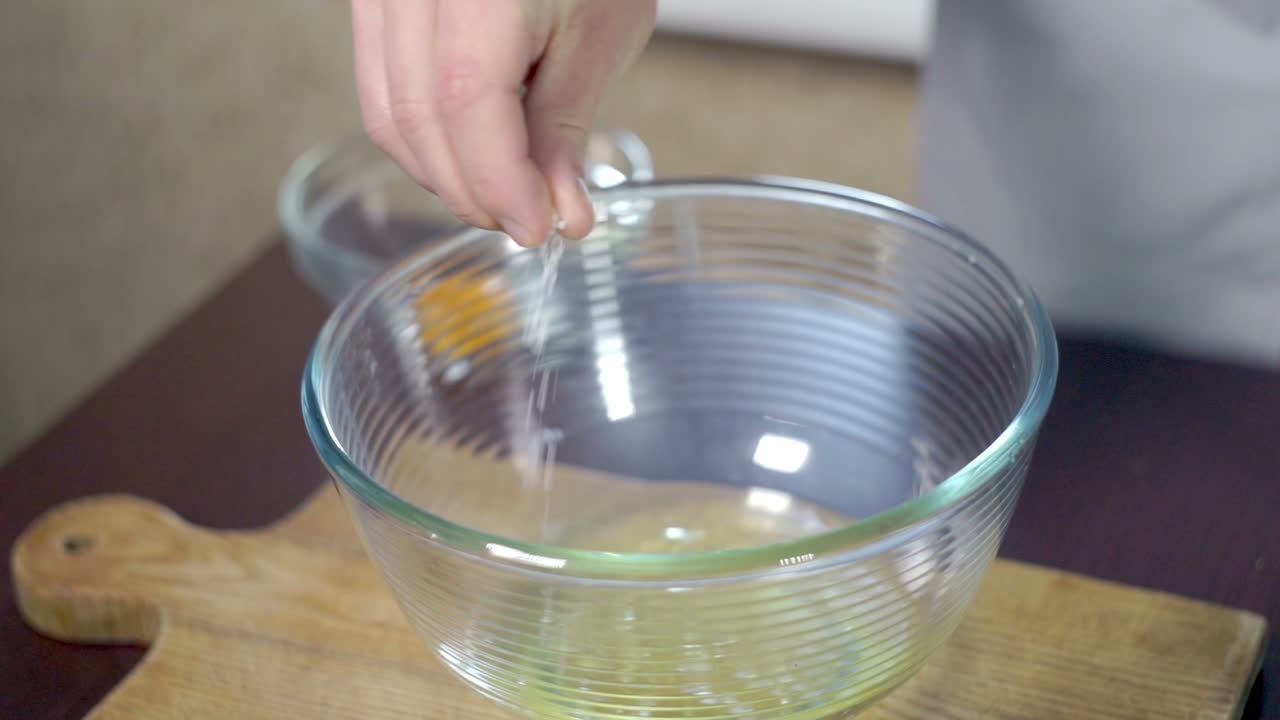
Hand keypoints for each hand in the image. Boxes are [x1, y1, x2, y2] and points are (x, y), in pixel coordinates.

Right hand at [351, 0, 655, 246]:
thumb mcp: (601, 33)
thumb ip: (566, 126)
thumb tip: (558, 212)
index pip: (464, 103)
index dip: (498, 181)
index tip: (538, 227)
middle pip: (414, 117)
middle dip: (471, 189)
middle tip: (525, 219)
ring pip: (386, 111)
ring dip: (443, 172)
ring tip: (503, 191)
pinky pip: (379, 83)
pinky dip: (422, 135)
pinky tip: (469, 150)